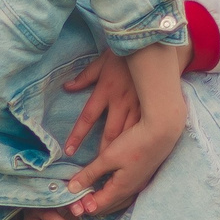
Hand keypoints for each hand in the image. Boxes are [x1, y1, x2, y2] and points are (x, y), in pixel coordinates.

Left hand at [59, 49, 141, 167]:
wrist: (152, 48)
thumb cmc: (124, 55)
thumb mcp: (100, 62)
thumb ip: (84, 77)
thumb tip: (67, 87)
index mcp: (105, 91)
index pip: (87, 117)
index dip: (77, 135)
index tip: (68, 151)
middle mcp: (120, 101)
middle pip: (109, 132)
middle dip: (102, 152)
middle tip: (95, 171)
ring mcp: (137, 105)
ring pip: (128, 134)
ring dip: (121, 152)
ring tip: (115, 170)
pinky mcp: (149, 107)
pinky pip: (143, 128)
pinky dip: (138, 142)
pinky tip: (136, 155)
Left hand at [68, 107, 183, 217]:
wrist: (163, 131)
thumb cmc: (135, 143)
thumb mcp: (107, 157)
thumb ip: (89, 174)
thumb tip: (71, 189)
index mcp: (121, 189)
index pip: (97, 206)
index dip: (82, 206)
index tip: (69, 202)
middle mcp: (131, 191)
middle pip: (108, 207)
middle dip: (91, 206)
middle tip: (76, 202)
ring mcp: (139, 184)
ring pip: (117, 201)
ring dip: (102, 201)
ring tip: (88, 197)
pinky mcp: (143, 176)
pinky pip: (124, 193)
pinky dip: (112, 194)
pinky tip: (107, 187)